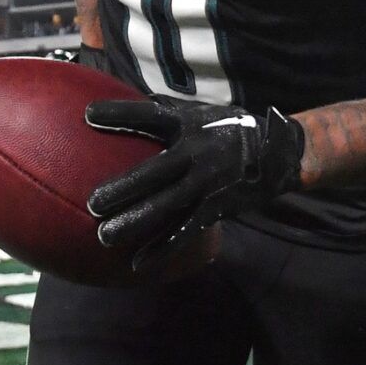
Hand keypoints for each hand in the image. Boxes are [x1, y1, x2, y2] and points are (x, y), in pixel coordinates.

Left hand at [85, 95, 305, 270]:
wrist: (277, 153)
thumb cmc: (229, 129)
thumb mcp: (202, 113)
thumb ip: (169, 112)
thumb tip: (134, 101)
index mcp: (189, 125)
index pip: (151, 116)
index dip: (121, 113)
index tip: (88, 115)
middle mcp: (196, 154)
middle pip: (153, 172)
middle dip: (123, 188)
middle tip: (93, 203)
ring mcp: (206, 184)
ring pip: (166, 207)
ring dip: (135, 222)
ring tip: (105, 236)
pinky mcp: (215, 208)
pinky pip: (185, 231)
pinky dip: (163, 248)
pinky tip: (140, 263)